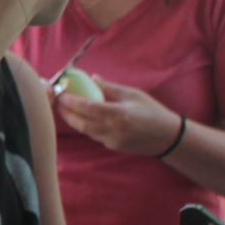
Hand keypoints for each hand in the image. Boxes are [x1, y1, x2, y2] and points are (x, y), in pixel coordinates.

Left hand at [55, 76, 182, 156]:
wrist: (168, 136)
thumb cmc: (152, 111)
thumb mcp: (133, 94)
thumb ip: (110, 88)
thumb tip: (92, 77)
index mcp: (118, 114)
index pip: (87, 108)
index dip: (71, 101)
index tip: (61, 94)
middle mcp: (113, 129)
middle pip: (81, 122)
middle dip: (66, 112)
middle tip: (57, 101)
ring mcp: (111, 140)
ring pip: (85, 130)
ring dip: (73, 120)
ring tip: (65, 109)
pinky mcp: (112, 147)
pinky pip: (94, 135)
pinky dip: (85, 126)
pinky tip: (82, 118)